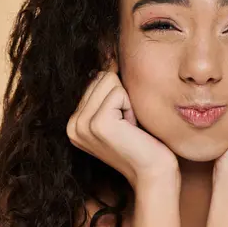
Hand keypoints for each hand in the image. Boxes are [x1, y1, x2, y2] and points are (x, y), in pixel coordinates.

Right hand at [66, 59, 178, 190]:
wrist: (155, 172)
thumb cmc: (144, 142)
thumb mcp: (120, 113)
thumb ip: (108, 91)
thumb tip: (109, 54)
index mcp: (74, 122)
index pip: (96, 80)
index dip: (119, 95)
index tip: (124, 122)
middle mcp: (72, 125)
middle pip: (101, 77)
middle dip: (123, 96)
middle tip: (129, 125)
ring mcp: (82, 125)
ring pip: (109, 81)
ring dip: (128, 101)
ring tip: (130, 127)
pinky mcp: (98, 124)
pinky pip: (118, 91)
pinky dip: (131, 106)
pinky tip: (132, 128)